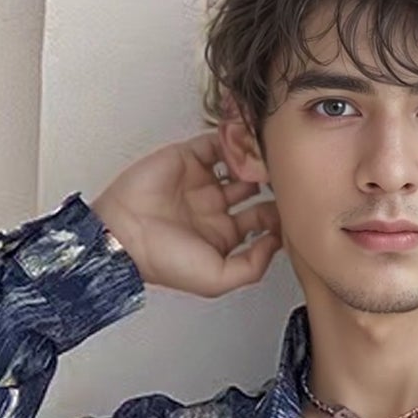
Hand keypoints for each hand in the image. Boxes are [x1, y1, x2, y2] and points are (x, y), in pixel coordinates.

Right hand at [89, 131, 281, 296]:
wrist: (123, 235)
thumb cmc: (163, 262)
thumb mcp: (217, 279)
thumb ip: (252, 266)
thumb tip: (276, 243)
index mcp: (223, 236)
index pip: (262, 220)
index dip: (279, 212)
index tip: (294, 206)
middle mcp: (214, 208)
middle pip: (255, 188)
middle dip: (272, 181)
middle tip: (287, 174)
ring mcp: (201, 181)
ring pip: (239, 162)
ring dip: (254, 157)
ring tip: (269, 155)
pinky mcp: (188, 157)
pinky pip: (216, 142)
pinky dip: (232, 138)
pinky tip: (245, 142)